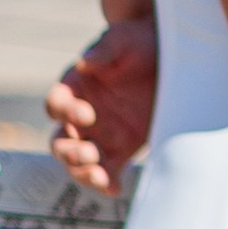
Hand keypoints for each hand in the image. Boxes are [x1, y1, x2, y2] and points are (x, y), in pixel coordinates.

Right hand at [47, 16, 158, 195]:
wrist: (171, 56)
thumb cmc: (138, 43)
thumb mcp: (122, 40)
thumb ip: (104, 50)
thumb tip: (86, 61)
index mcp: (74, 87)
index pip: (56, 104)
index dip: (65, 112)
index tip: (88, 114)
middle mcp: (81, 115)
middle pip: (60, 142)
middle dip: (69, 153)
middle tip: (88, 153)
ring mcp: (100, 134)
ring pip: (78, 163)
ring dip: (83, 173)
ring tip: (99, 177)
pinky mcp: (121, 149)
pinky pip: (107, 171)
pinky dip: (107, 182)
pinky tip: (115, 188)